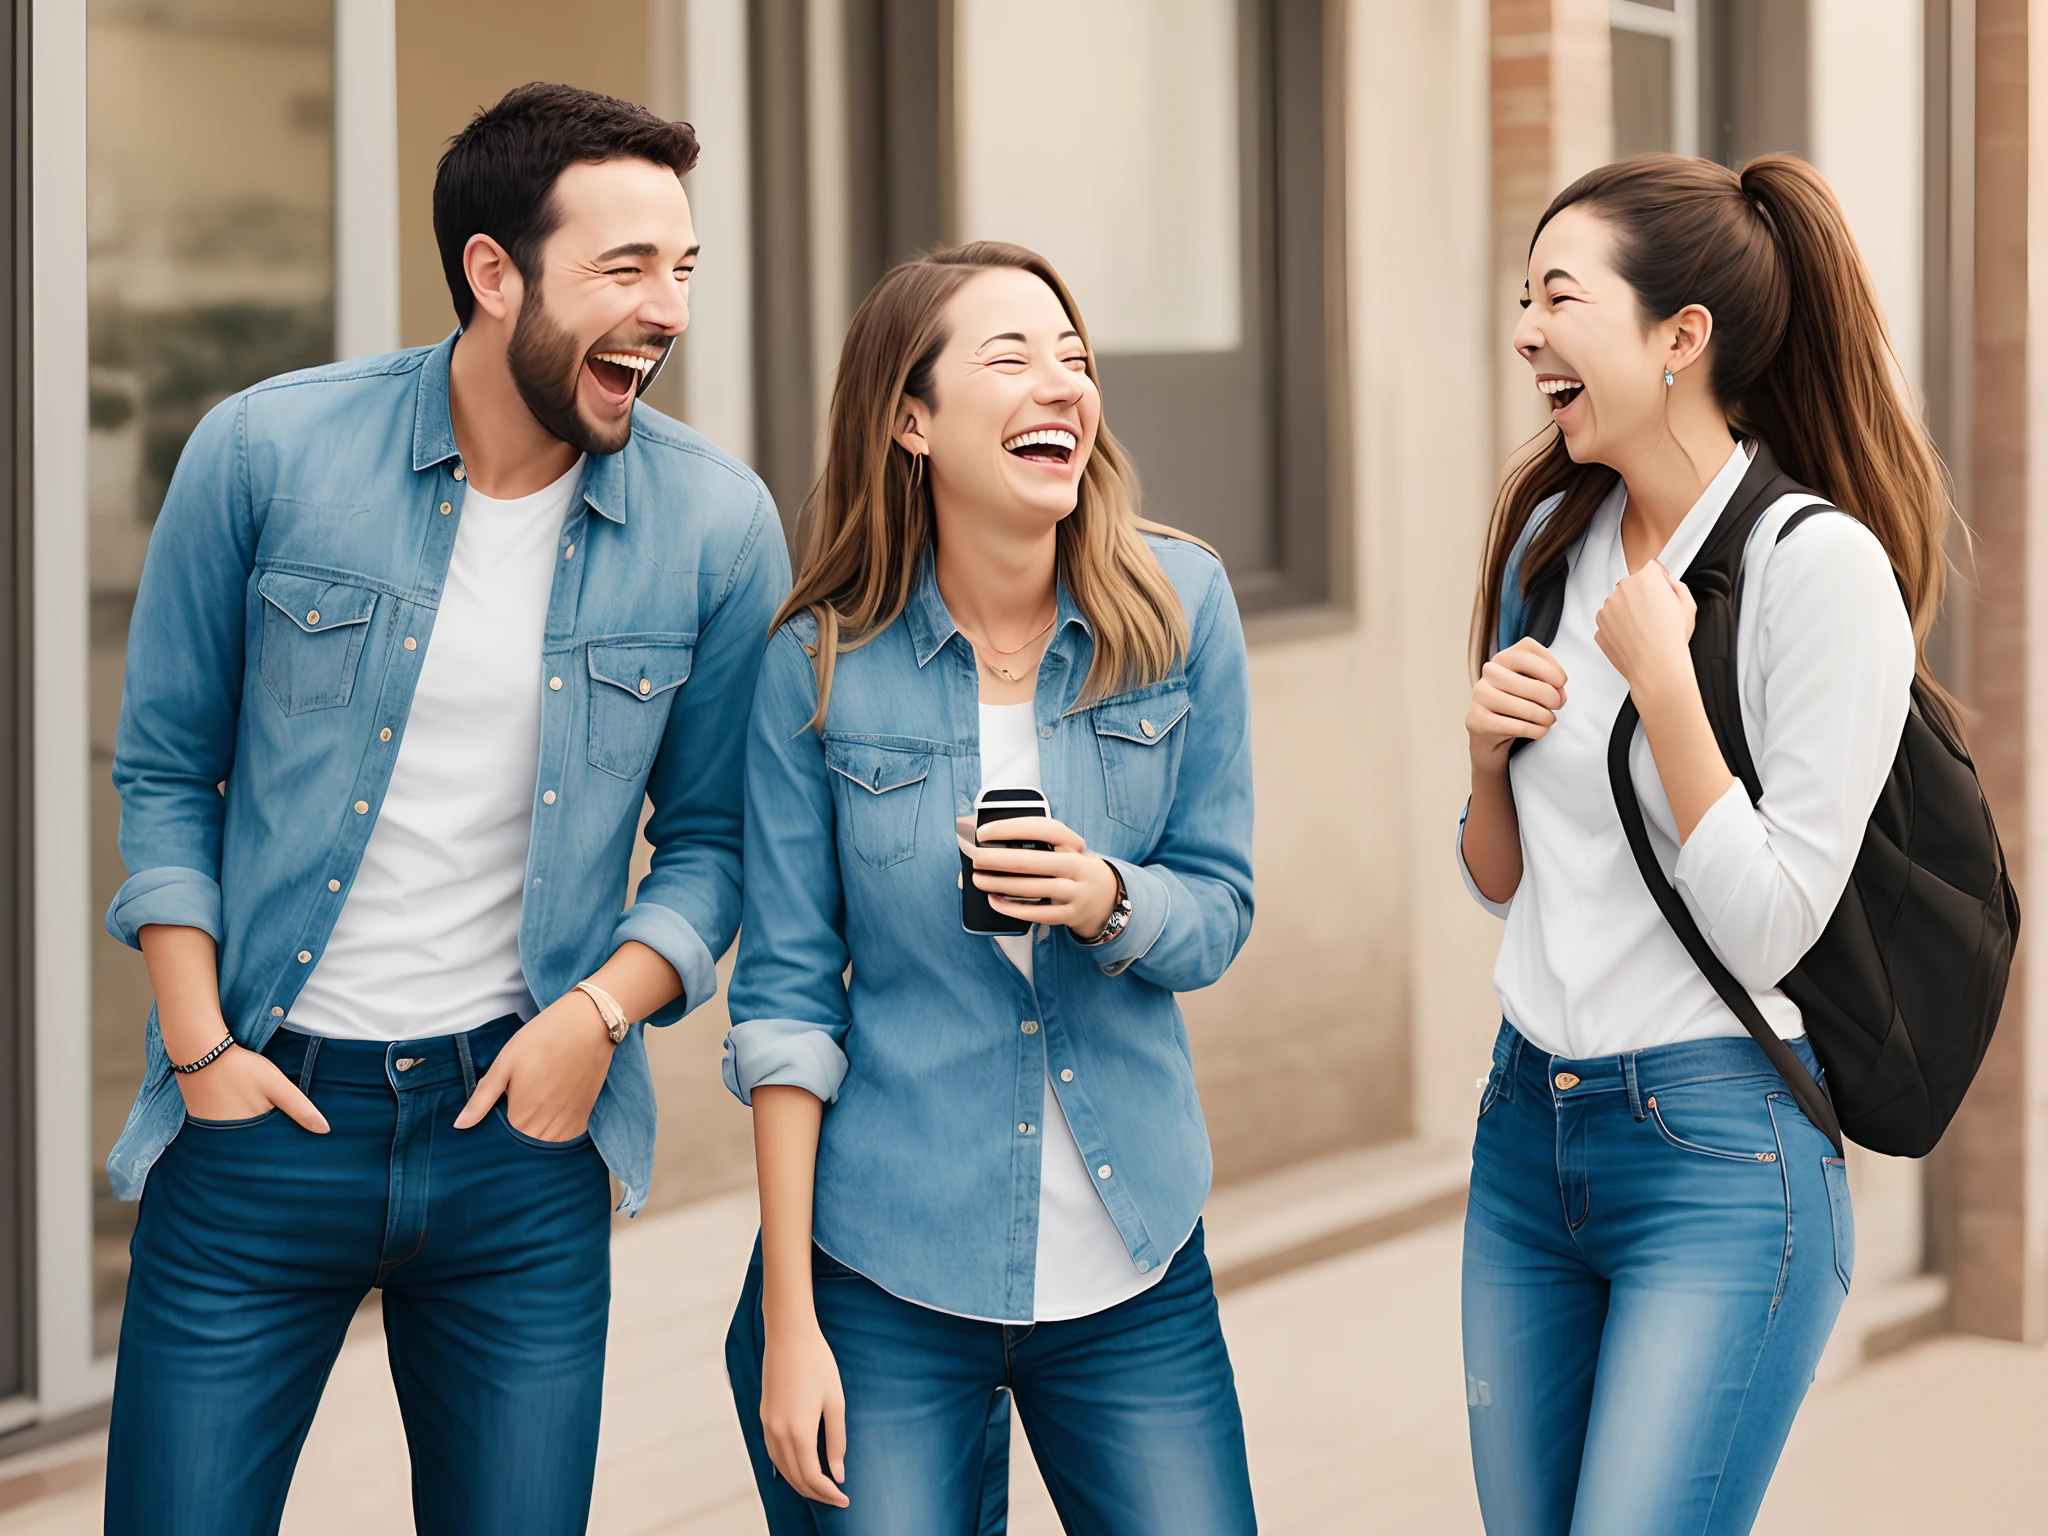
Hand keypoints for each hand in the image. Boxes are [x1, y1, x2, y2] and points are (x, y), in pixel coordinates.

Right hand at [174, 1032, 329, 1132]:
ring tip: (262, 1122)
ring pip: (239, 1136)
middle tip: (282, 1133)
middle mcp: (227, 1139)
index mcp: (248, 1135)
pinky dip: (235, 1123)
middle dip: (268, 1140)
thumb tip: (324, 1130)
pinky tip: (241, 1111)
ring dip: (250, 1132)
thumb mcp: (277, 1086)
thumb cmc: (242, 1069)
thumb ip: (300, 1108)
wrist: (202, 1053)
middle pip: (254, 1144)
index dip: (284, 1147)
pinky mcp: (202, 1120)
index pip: (270, 1149)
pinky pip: (224, 1127)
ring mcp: (212, 1131)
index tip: (298, 1146)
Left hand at [454, 990, 614, 1139]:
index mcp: (520, 1115)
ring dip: (534, 1140)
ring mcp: (567, 1123)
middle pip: (523, 1149)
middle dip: (513, 1142)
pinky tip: (548, 1121)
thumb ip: (482, 1098)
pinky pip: (566, 1140)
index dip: (493, 1137)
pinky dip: (555, 1137)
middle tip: (510, 1115)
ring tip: (528, 1119)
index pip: (501, 1143)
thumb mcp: (505, 1063)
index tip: (491, 1123)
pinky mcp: (583, 1116)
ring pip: (545, 1147)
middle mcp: (545, 1126)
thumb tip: (460, 1125)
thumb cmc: (542, 1039)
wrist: (588, 1024)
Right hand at [760, 1313, 848, 1506]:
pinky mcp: (764, 1416)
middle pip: (795, 1477)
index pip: (812, 1477)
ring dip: (799, 1482)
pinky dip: (786, 1467)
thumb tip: (838, 1473)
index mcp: (798, 1432)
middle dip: (815, 1493)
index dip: (828, 1493)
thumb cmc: (817, 1363)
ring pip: (781, 1468)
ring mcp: (768, 1425)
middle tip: (836, 1497)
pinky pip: (773, 1453)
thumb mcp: (835, 1402)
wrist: (789, 1335)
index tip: (844, 1499)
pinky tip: (798, 1466)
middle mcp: (778, 1433)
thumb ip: (836, 1441)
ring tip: (820, 1486)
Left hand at [956, 815, 1119, 936]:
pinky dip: (1014, 909)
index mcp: (1073, 843)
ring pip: (1036, 888)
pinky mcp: (1070, 914)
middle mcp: (1078, 866)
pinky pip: (1039, 913)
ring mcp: (1076, 892)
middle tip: (975, 858)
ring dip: (1003, 884)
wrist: (1105, 897)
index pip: (1044, 828)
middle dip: (1000, 859)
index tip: (984, 832)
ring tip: (978, 880)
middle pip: (1035, 861)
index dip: (1012, 828)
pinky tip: (995, 901)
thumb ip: (1032, 844)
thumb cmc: (1070, 867)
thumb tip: (986, 841)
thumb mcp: (1062, 850)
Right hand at [1467, 637, 1568, 770]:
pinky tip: (1539, 730)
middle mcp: (1489, 673)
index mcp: (1503, 658)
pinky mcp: (1478, 720)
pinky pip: (1517, 727)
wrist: (1488, 730)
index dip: (1551, 667)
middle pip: (1528, 682)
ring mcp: (1480, 696)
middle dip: (1550, 696)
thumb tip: (1559, 695)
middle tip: (1557, 705)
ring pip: (1524, 708)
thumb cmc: (1515, 702)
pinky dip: (1536, 730)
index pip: (1527, 651)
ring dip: (1545, 717)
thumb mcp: (1531, 684)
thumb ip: (1548, 682)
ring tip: (1548, 719)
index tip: (1561, 682)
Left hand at [1595, 561, 1696, 700]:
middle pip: (1632, 586)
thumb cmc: (1672, 639)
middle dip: (1642, 596)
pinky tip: (1634, 639)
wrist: (1656, 668)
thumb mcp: (1688, 605)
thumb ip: (1676, 586)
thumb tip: (1666, 584)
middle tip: (1656, 616)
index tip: (1661, 589)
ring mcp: (1607, 608)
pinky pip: (1610, 622)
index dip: (1659, 579)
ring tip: (1646, 630)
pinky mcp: (1599, 626)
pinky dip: (1619, 628)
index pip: (1650, 567)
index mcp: (1644, 578)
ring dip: (1629, 612)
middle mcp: (1621, 589)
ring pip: (1619, 604)